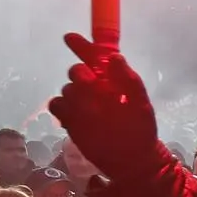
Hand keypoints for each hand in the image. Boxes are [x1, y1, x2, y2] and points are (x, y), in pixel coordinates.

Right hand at [51, 33, 167, 182]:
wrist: (132, 158)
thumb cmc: (140, 128)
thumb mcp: (140, 103)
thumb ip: (128, 80)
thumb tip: (115, 57)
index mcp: (111, 80)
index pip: (94, 57)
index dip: (82, 46)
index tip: (69, 38)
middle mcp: (93, 88)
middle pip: (76, 71)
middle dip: (79, 73)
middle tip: (88, 82)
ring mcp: (80, 104)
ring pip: (67, 89)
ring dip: (75, 94)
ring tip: (90, 110)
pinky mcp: (70, 119)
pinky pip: (57, 105)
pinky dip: (62, 108)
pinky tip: (73, 117)